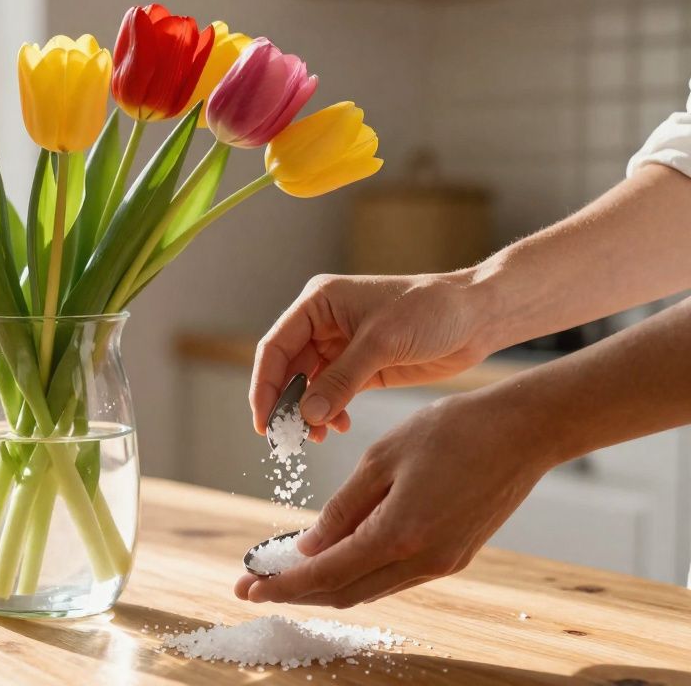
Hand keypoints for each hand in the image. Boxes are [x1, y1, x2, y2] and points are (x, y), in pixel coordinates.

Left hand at [234, 392, 551, 607]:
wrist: (523, 432)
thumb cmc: (453, 431)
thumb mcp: (382, 459)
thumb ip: (343, 508)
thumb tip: (309, 547)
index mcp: (399, 535)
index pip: (325, 574)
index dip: (281, 586)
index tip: (246, 589)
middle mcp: (422, 561)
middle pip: (345, 592)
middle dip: (296, 593)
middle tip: (255, 586)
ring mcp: (443, 563)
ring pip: (370, 588)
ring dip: (327, 585)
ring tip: (287, 573)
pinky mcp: (455, 556)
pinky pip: (395, 576)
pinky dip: (359, 573)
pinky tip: (336, 556)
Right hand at [251, 271, 491, 441]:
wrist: (477, 317)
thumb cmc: (431, 311)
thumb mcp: (381, 343)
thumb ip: (341, 380)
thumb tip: (307, 415)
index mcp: (319, 302)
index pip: (276, 346)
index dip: (265, 385)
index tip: (264, 421)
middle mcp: (323, 323)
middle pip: (288, 370)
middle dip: (287, 405)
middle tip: (287, 439)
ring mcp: (341, 347)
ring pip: (309, 386)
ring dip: (309, 413)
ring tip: (316, 437)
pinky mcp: (362, 368)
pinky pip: (332, 395)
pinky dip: (330, 414)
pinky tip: (337, 427)